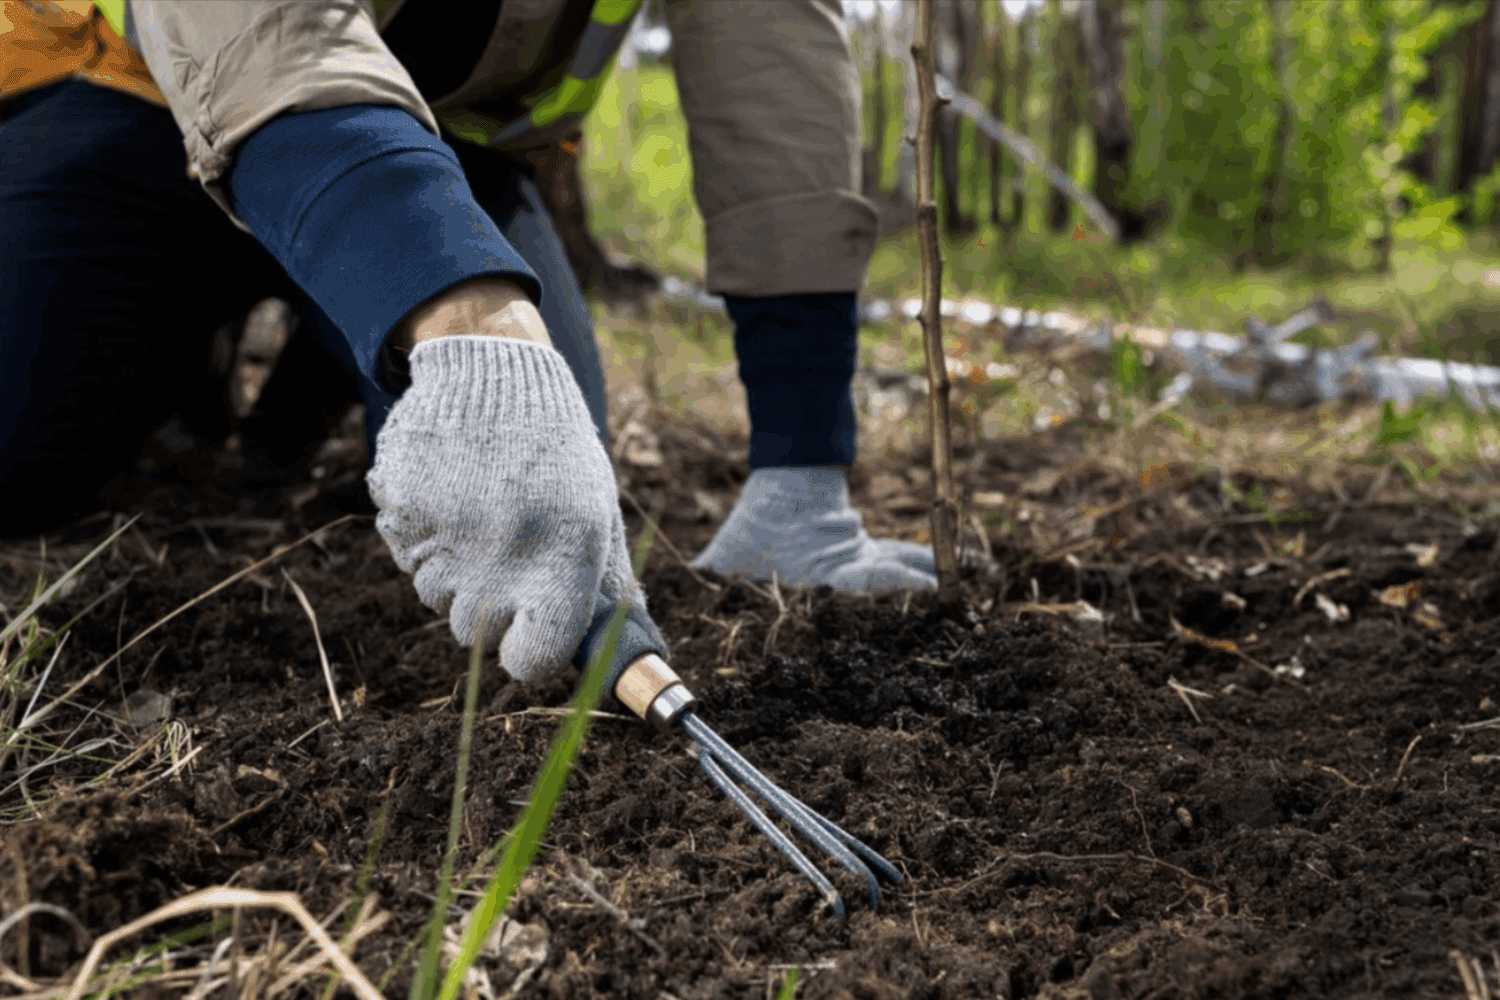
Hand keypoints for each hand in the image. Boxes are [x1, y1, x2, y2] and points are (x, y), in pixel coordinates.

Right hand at [367, 333, 647, 681]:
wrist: (493, 371)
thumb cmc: (556, 452)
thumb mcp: (595, 510)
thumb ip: (599, 587)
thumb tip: (617, 661)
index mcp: (565, 554)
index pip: (533, 660)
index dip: (530, 657)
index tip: (530, 641)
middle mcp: (503, 551)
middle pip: (474, 634)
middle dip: (489, 607)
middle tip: (504, 553)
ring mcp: (445, 531)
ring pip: (433, 597)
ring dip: (452, 572)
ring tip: (478, 514)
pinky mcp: (401, 507)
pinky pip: (403, 553)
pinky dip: (420, 536)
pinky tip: (447, 494)